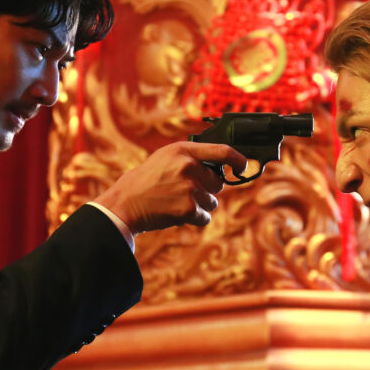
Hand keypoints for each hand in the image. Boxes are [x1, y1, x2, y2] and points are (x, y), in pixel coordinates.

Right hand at [94, 141, 246, 232]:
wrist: (126, 203)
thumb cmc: (147, 180)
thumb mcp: (166, 157)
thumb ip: (192, 157)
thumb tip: (222, 165)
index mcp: (184, 150)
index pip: (223, 151)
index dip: (239, 160)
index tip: (243, 168)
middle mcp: (189, 166)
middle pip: (218, 183)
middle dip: (207, 189)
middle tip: (184, 191)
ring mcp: (189, 187)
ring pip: (212, 202)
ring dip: (199, 205)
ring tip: (175, 201)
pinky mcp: (188, 208)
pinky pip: (205, 217)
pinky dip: (194, 219)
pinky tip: (176, 213)